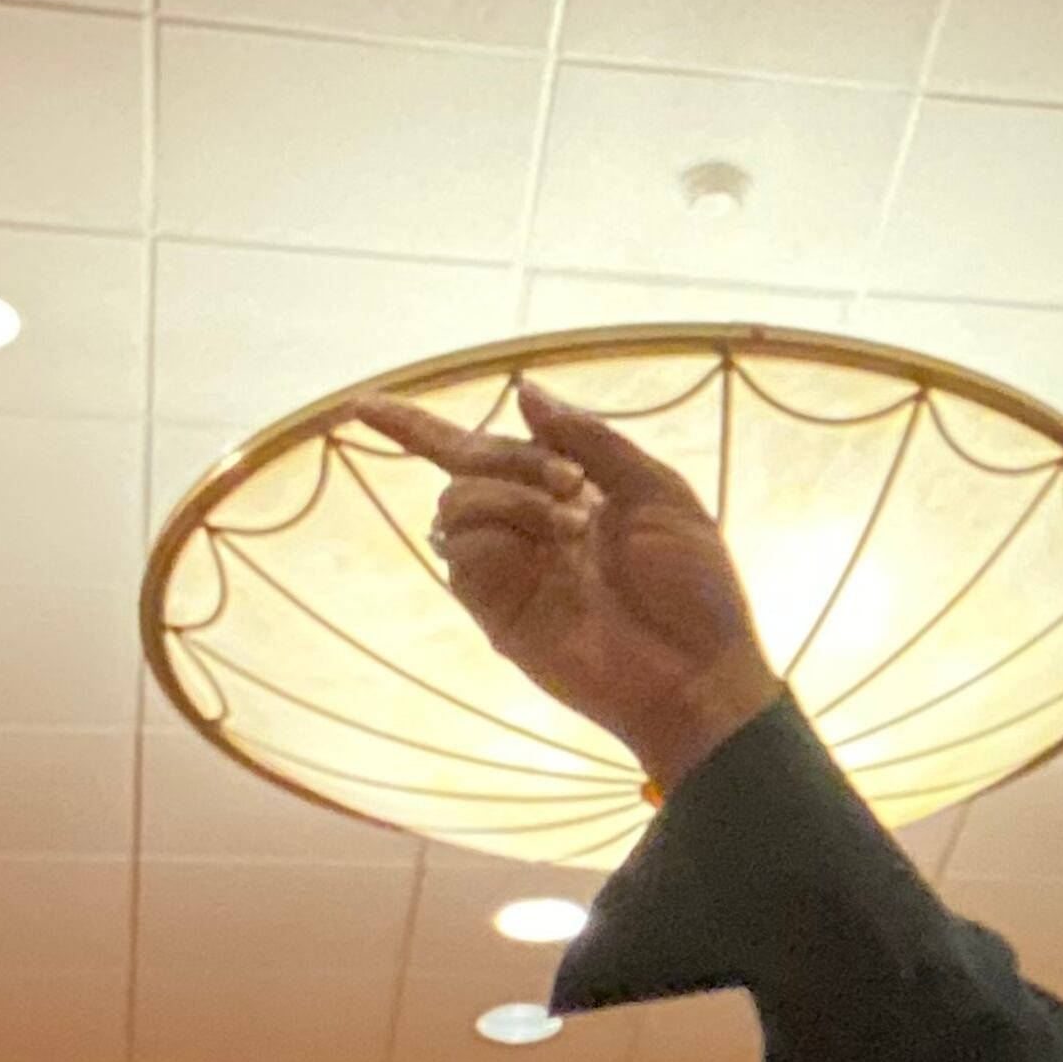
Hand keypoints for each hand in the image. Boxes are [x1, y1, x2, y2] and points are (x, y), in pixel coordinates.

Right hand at [356, 381, 781, 788]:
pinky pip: (462, 550)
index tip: (364, 404)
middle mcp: (527, 530)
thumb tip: (525, 391)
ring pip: (456, 503)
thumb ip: (593, 441)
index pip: (480, 454)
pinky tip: (555, 543)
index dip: (418, 429)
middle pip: (467, 466)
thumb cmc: (694, 587)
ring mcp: (508, 571)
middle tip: (571, 481)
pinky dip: (501, 527)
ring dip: (510, 493)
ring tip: (573, 524)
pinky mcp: (495, 611)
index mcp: (565, 497)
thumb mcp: (659, 493)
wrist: (698, 670)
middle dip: (509, 456)